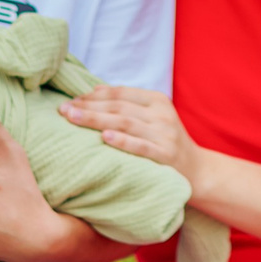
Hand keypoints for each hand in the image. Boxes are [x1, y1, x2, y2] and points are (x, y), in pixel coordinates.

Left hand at [60, 86, 200, 186]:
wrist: (197, 170)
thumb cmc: (165, 142)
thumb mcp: (152, 118)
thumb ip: (127, 105)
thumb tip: (92, 91)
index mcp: (157, 100)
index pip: (119, 93)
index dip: (93, 95)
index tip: (70, 101)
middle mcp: (161, 114)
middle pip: (118, 107)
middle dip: (88, 107)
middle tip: (63, 110)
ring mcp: (165, 134)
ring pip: (126, 123)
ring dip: (96, 120)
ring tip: (73, 119)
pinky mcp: (166, 155)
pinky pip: (141, 147)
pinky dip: (122, 141)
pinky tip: (104, 138)